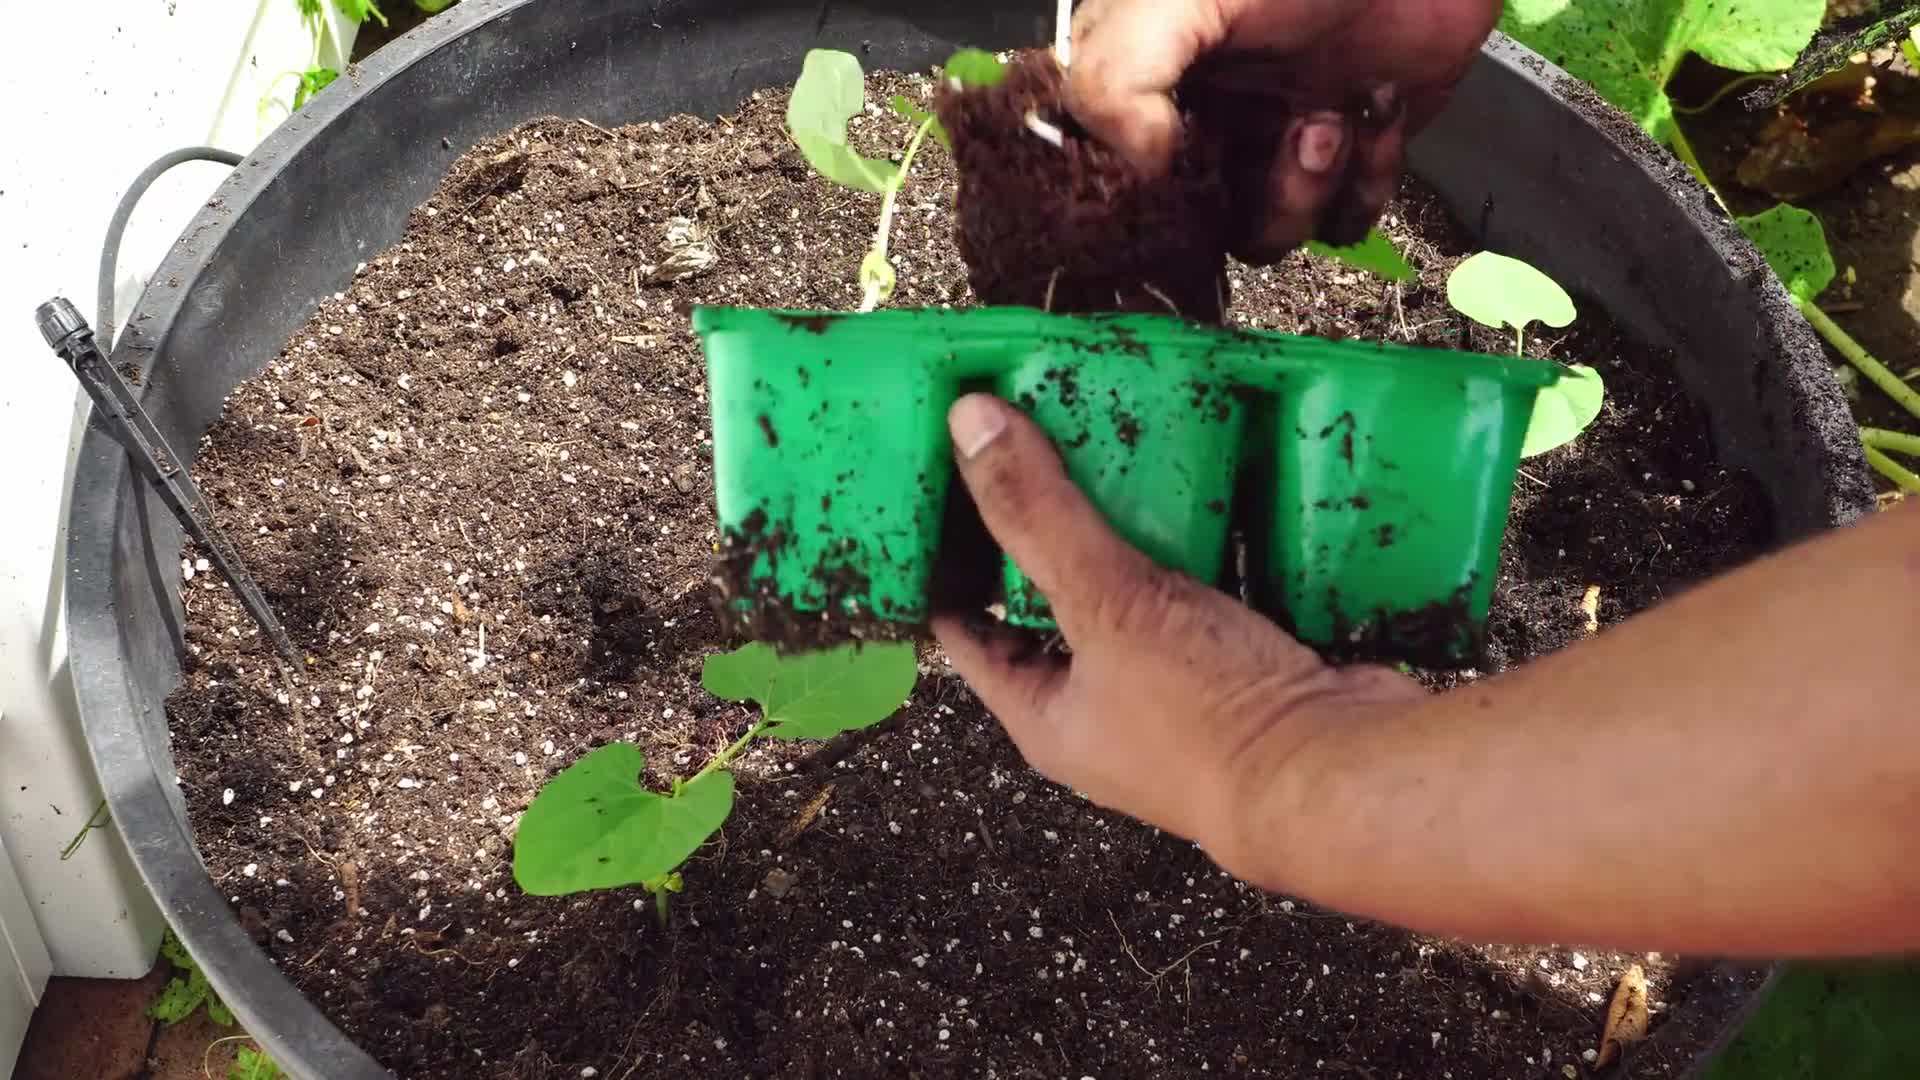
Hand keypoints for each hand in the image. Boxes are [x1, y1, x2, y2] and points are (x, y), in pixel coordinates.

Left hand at [931, 395, 1419, 879]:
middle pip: (1057, 607)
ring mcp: (1181, 700)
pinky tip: (1220, 489)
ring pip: (1143, 599)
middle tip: (1039, 447)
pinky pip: (1217, 598)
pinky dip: (1215, 547)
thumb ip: (1038, 517)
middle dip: (1050, 532)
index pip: (967, 630)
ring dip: (1138, 534)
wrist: (1342, 776)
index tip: (945, 483)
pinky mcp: (1250, 677)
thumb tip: (965, 425)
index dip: (948, 561)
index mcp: (1045, 716)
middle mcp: (1104, 716)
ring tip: (1125, 450)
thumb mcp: (1105, 603)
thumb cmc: (1206, 715)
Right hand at [1064, 0, 1500, 259]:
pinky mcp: (1352, 151)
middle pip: (1200, 224)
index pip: (1120, 176)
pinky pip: (1345, 218)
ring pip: (1270, 232)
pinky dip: (1369, 180)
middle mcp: (1208, 118)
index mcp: (1152, 82)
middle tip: (1295, 131)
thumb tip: (1143, 167)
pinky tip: (1380, 105)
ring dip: (1307, 189)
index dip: (1153, 195)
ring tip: (1336, 115)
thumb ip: (1120, 79)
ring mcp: (1279, 137)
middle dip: (1253, 194)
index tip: (1194, 173)